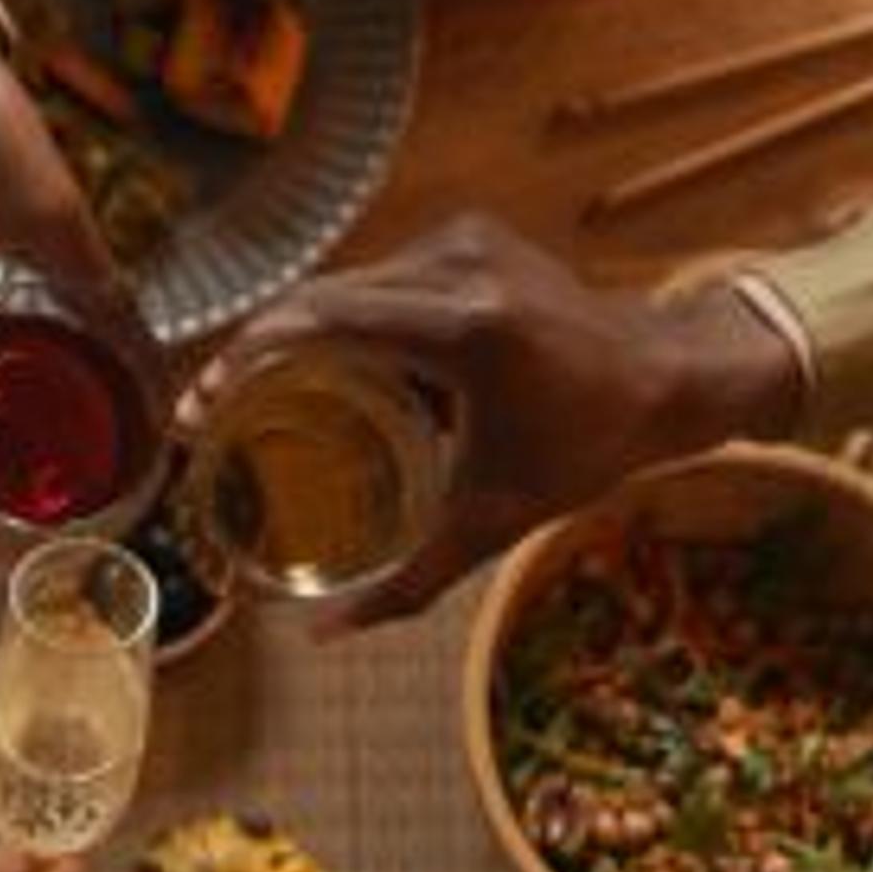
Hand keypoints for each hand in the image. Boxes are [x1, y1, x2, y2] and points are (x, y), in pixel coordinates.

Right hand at [189, 214, 797, 637]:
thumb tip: (325, 636)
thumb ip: (408, 581)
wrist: (672, 375)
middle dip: (252, 355)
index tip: (201, 411)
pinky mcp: (470, 234)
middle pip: (316, 301)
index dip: (241, 363)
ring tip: (255, 395)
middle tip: (212, 412)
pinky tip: (322, 369)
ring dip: (298, 336)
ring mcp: (463, 240)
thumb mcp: (495, 519)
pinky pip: (380, 276)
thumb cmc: (587, 448)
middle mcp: (457, 266)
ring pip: (344, 285)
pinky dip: (345, 319)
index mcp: (462, 327)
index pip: (316, 323)